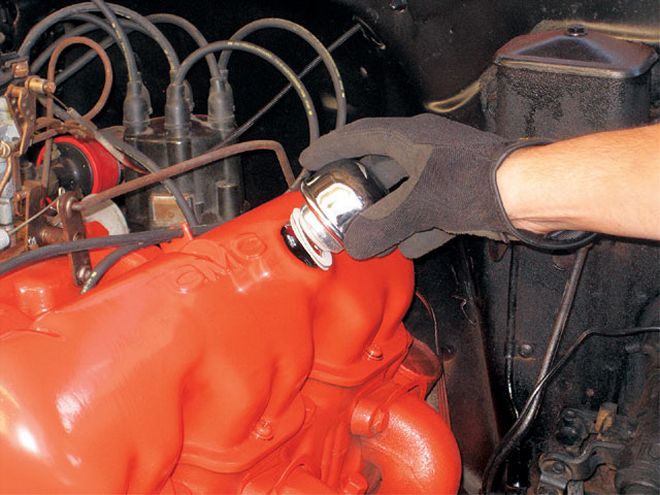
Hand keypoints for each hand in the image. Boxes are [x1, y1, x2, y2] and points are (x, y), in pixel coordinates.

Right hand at [300, 114, 524, 258]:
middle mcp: (425, 149)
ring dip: (385, 213)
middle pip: (380, 166)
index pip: (361, 137)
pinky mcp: (461, 196)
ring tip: (363, 232)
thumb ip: (382, 226)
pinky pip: (426, 212)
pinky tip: (402, 249)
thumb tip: (354, 247)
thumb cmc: (471, 184)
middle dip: (358, 186)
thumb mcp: (419, 204)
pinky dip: (413, 229)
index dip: (332, 148)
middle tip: (334, 200)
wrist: (529, 194)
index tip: (309, 161)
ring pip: (404, 191)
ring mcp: (444, 172)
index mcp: (411, 138)